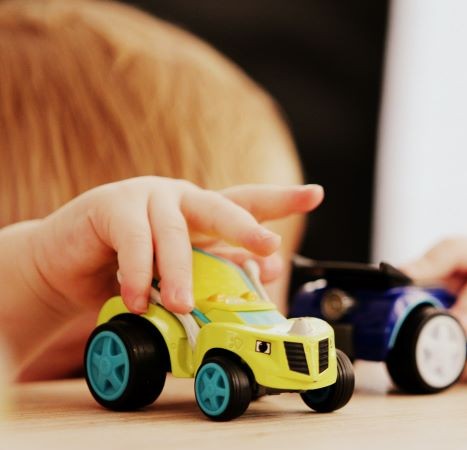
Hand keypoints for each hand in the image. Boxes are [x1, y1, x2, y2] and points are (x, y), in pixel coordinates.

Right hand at [32, 176, 322, 315]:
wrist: (64, 267)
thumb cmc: (127, 270)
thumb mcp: (178, 274)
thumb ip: (214, 269)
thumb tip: (263, 273)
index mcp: (201, 212)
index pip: (247, 202)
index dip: (282, 199)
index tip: (316, 194)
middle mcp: (180, 198)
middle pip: (221, 207)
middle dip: (247, 227)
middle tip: (267, 246)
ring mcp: (146, 197)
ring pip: (175, 234)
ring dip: (182, 274)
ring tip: (183, 305)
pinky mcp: (110, 206)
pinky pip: (134, 241)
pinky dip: (139, 274)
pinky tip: (138, 298)